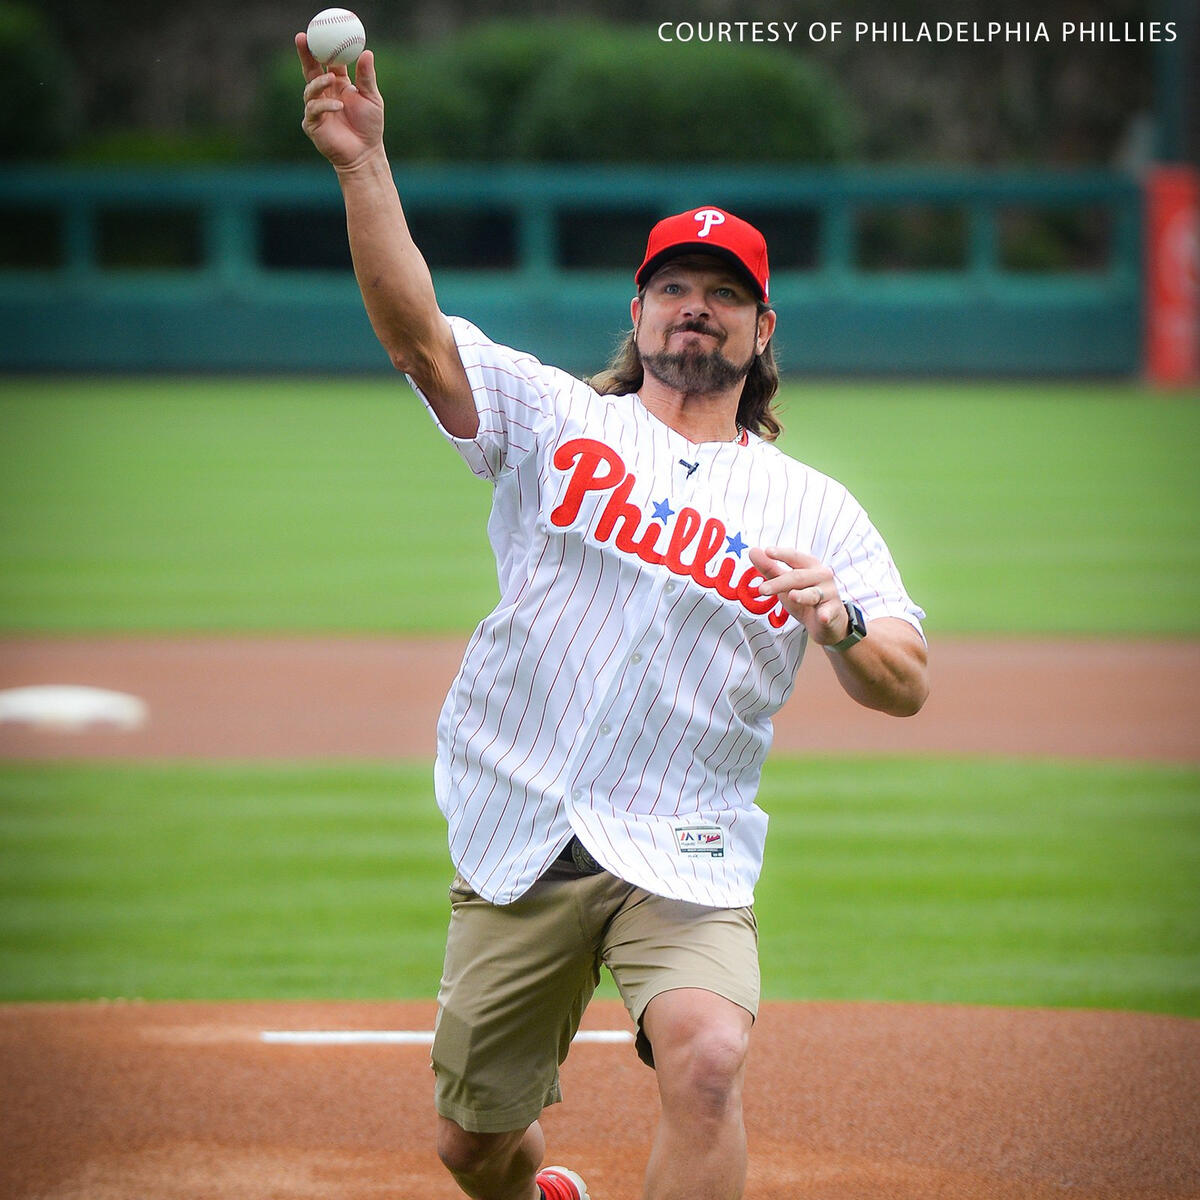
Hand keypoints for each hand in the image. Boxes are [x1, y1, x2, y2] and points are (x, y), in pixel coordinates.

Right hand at [296, 35, 383, 169]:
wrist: (366, 154)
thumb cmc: (370, 127)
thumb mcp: (372, 98)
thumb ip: (366, 77)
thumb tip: (367, 52)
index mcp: (338, 85)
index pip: (327, 62)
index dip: (323, 48)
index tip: (321, 32)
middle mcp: (325, 94)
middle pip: (310, 70)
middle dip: (305, 54)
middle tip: (302, 38)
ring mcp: (317, 109)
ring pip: (310, 89)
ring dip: (319, 82)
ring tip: (331, 78)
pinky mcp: (313, 124)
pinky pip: (313, 110)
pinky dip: (325, 106)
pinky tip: (338, 106)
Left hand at [748, 545, 850, 645]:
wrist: (827, 621)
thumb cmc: (804, 595)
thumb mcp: (785, 582)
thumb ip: (769, 568)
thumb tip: (752, 550)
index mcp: (809, 565)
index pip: (794, 557)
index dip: (782, 554)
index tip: (767, 551)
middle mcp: (822, 576)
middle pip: (798, 577)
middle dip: (779, 583)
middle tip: (761, 589)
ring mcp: (829, 593)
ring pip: (812, 594)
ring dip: (802, 596)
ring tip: (792, 596)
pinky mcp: (833, 611)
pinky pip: (828, 612)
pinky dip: (826, 615)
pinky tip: (823, 617)